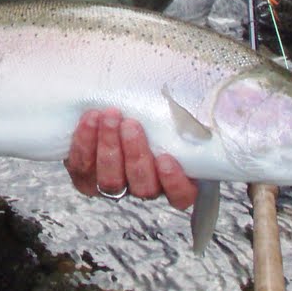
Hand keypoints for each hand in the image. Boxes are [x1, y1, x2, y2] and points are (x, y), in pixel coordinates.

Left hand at [64, 108, 198, 209]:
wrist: (111, 109)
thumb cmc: (152, 112)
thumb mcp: (174, 111)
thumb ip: (188, 112)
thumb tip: (209, 94)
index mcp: (173, 179)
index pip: (181, 196)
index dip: (174, 183)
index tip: (167, 159)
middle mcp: (144, 187)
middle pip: (143, 187)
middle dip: (136, 155)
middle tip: (131, 124)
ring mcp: (113, 185)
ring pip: (111, 181)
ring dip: (109, 147)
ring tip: (109, 117)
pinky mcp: (84, 177)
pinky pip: (82, 168)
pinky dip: (84, 143)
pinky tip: (90, 119)